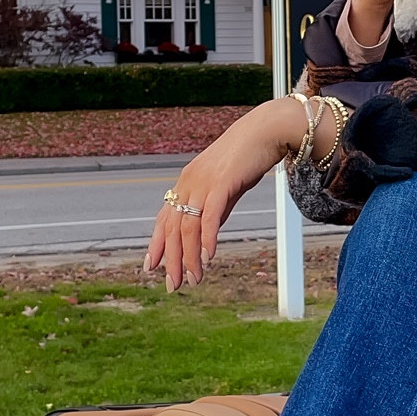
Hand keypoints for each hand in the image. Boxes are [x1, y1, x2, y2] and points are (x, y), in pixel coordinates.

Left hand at [146, 100, 303, 290]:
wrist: (265, 130)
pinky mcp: (221, 183)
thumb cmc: (247, 157)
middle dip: (172, 260)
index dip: (156, 244)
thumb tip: (207, 235)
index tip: (151, 267)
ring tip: (194, 278)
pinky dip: (207, 239)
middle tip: (174, 285)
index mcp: (186, 182)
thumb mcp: (225, 187)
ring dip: (190, 257)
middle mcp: (189, 183)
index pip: (164, 218)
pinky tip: (208, 257)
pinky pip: (209, 216)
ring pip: (188, 227)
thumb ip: (215, 209)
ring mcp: (203, 182)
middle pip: (173, 228)